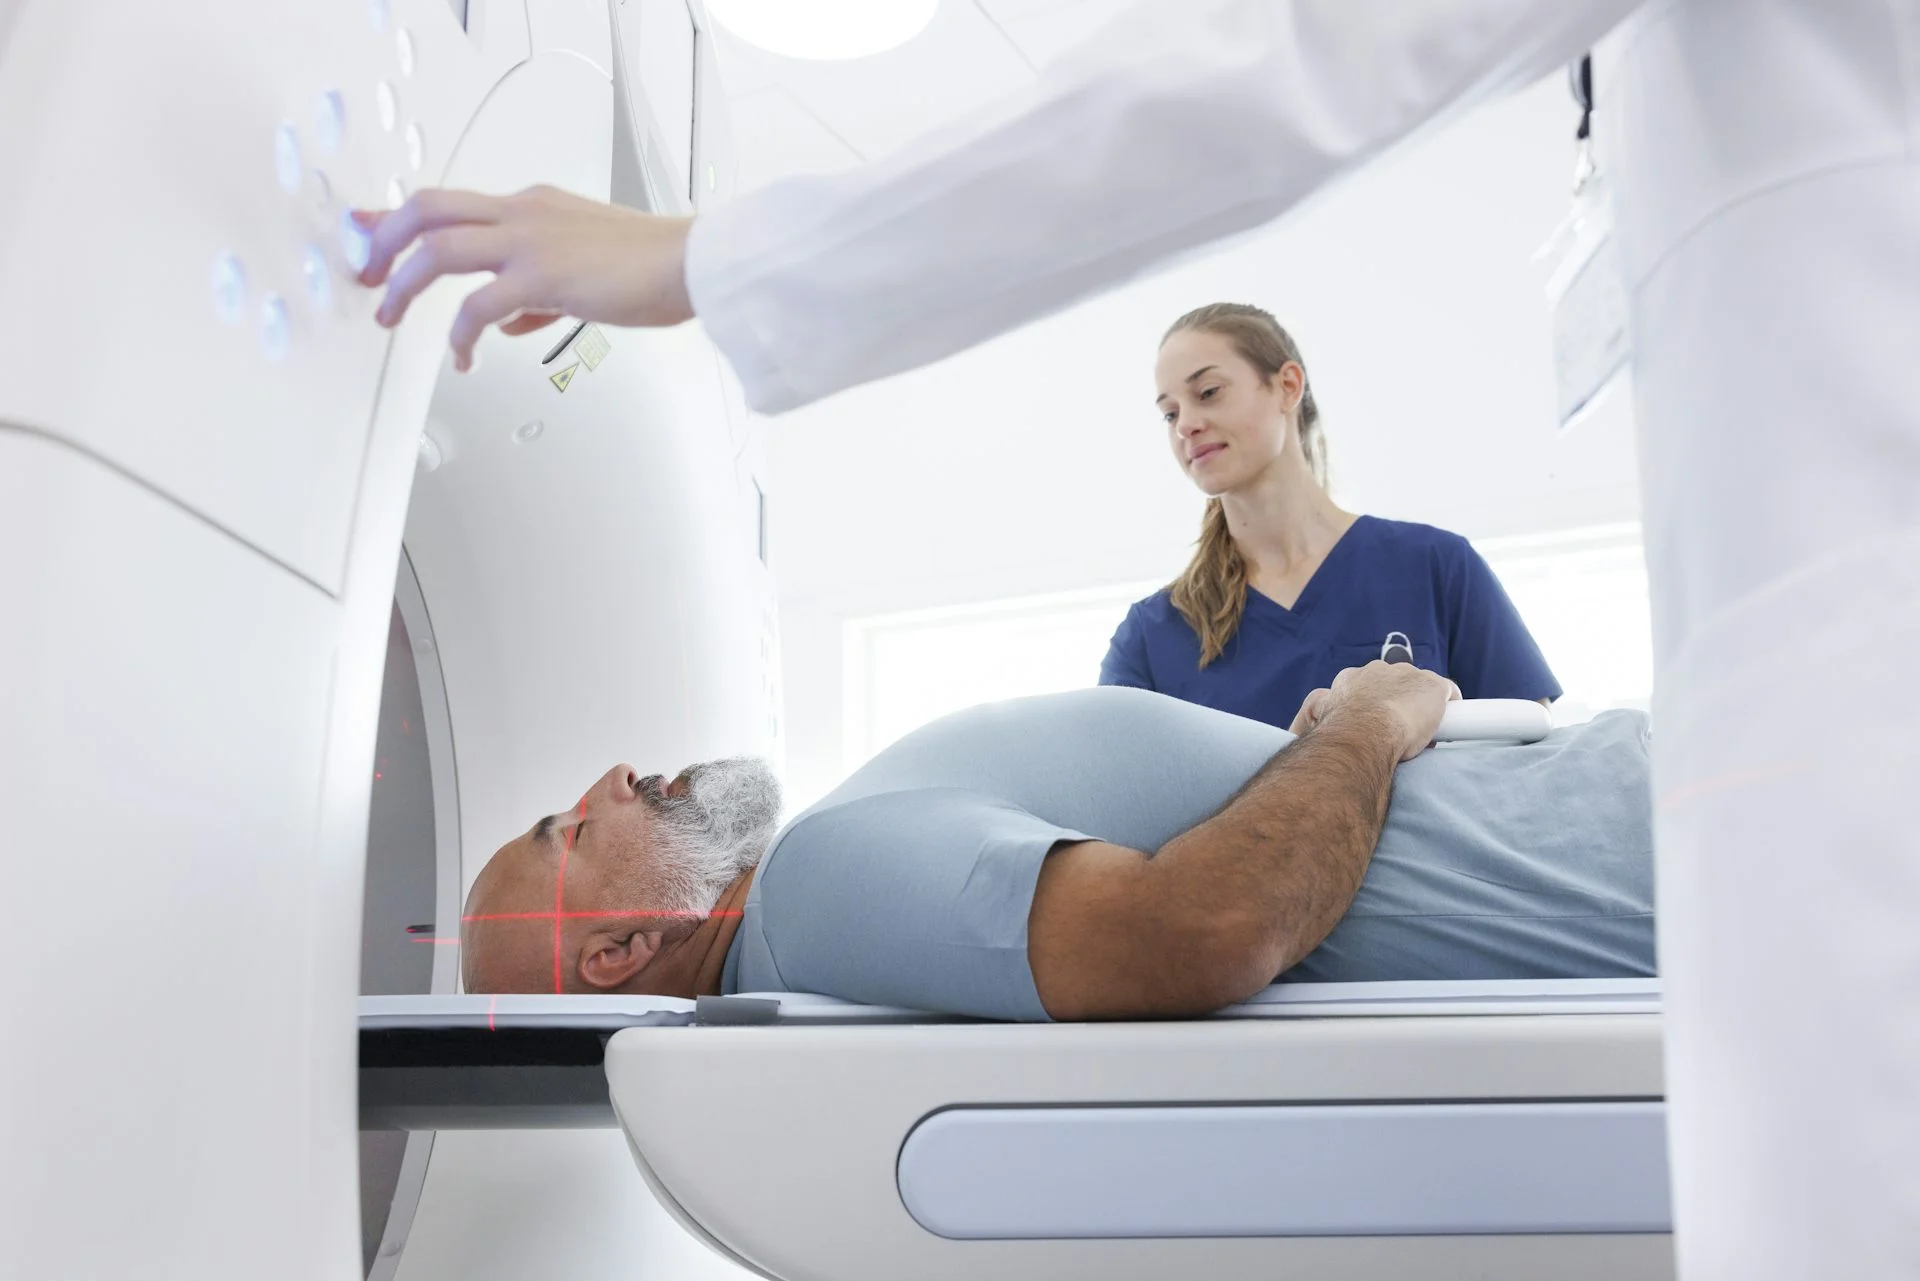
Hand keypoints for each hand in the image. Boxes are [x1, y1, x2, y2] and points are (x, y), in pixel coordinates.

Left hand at [354, 186, 695, 370]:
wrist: (690, 262)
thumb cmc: (651, 268)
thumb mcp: (582, 269)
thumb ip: (535, 292)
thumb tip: (505, 322)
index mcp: (530, 206)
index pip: (451, 202)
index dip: (398, 216)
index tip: (365, 231)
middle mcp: (521, 213)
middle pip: (425, 207)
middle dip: (383, 240)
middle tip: (366, 276)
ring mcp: (529, 241)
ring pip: (436, 248)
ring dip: (402, 284)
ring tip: (389, 316)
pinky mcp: (542, 277)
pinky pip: (477, 306)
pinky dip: (458, 336)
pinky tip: (464, 358)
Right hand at [1288, 662, 1460, 761]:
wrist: (1365, 731)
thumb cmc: (1338, 732)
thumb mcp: (1315, 717)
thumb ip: (1313, 715)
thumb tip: (1295, 732)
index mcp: (1350, 679)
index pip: (1365, 688)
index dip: (1371, 707)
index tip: (1374, 725)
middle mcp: (1379, 671)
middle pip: (1393, 684)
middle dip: (1396, 703)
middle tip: (1398, 732)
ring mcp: (1407, 675)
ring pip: (1419, 689)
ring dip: (1420, 708)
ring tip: (1421, 733)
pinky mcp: (1434, 686)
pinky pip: (1447, 692)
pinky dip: (1449, 706)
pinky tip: (1449, 726)